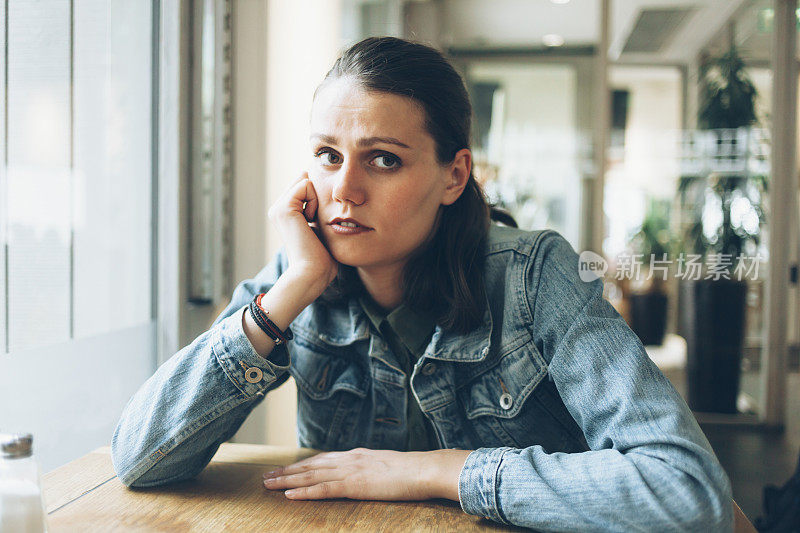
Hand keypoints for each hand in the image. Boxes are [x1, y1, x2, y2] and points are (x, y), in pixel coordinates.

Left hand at [262, 447, 473, 501]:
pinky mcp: (354, 485)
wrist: (422, 469)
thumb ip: (370, 468)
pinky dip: (304, 492)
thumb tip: (364, 474)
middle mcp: (348, 459)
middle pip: (310, 465)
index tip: (286, 469)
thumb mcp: (385, 466)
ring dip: (287, 481)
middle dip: (287, 471)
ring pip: (311, 476)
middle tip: (266, 476)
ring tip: (269, 485)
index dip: (301, 465)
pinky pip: (324, 489)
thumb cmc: (411, 471)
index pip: (322, 459)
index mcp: (356, 455)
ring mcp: (350, 471)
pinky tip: (289, 495)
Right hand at [268, 172, 337, 293]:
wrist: (312, 272)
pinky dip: (315, 200)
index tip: (317, 222)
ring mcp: (278, 208)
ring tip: (312, 223)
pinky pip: (306, 184)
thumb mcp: (320, 229)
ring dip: (316, 200)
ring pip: (305, 180)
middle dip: (317, 196)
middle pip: (305, 180)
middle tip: (314, 222)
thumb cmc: (322, 258)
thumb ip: (319, 213)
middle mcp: (278, 209)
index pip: (306, 186)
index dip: (319, 198)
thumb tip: (329, 196)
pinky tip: (310, 220)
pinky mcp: (283, 208)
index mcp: (285, 214)